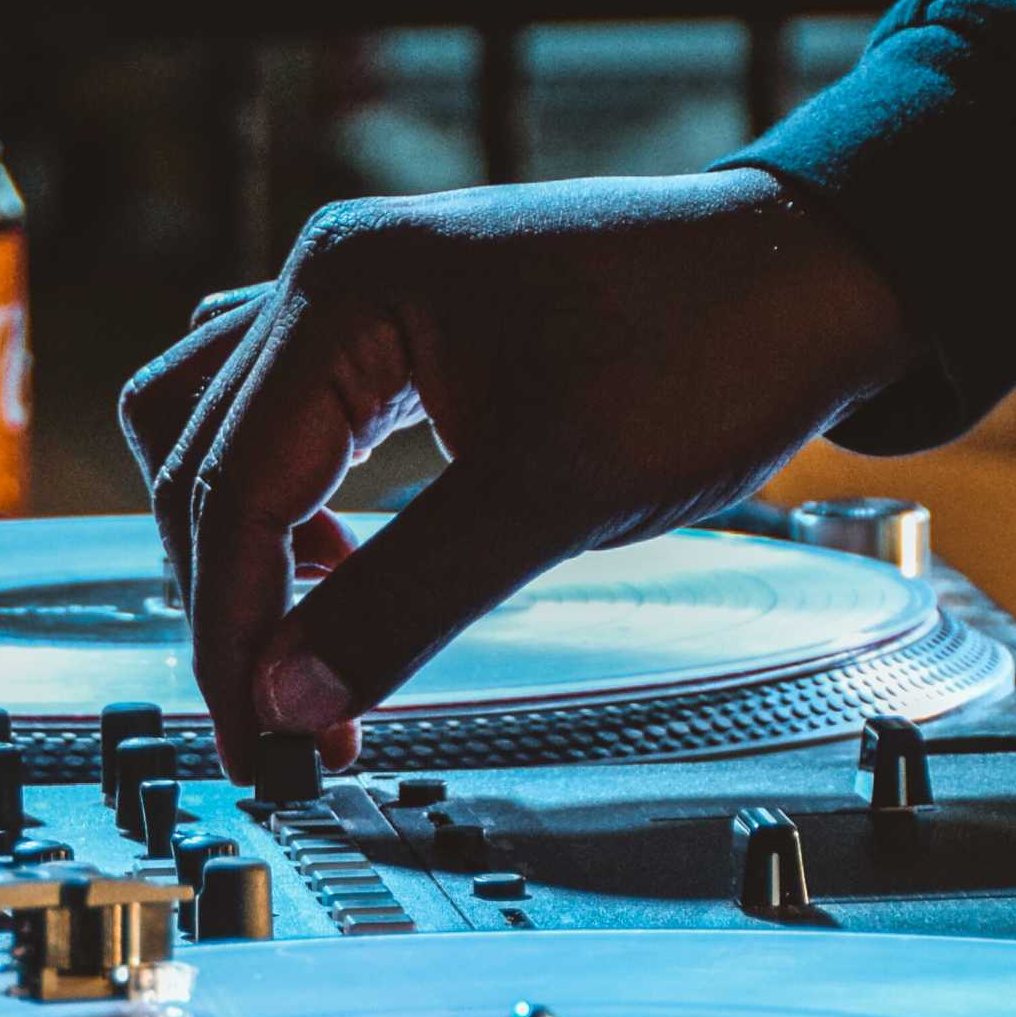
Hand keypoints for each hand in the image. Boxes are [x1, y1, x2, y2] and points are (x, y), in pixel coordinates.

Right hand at [118, 168, 918, 779]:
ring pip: (222, 425)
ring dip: (239, 542)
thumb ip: (402, 600)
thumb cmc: (707, 348)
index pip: (224, 486)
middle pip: (197, 456)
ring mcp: (366, 288)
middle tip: (282, 728)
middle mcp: (330, 272)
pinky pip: (290, 409)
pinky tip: (338, 559)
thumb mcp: (551, 497)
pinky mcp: (405, 318)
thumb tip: (290, 701)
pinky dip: (285, 494)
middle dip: (229, 603)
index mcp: (344, 291)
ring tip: (299, 648)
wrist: (817, 272)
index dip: (229, 633)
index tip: (259, 744)